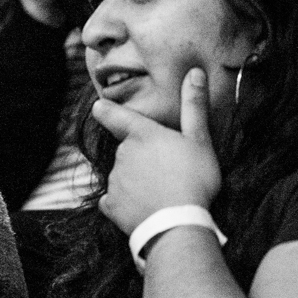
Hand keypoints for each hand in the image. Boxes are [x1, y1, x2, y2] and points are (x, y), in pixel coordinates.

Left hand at [91, 68, 221, 233]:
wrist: (178, 224)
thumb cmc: (193, 179)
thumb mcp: (200, 140)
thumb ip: (194, 107)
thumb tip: (194, 72)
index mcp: (141, 135)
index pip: (115, 115)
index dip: (106, 111)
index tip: (98, 108)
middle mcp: (122, 154)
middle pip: (126, 149)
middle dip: (141, 156)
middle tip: (168, 169)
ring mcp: (114, 180)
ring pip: (122, 175)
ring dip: (136, 180)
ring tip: (162, 192)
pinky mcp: (111, 206)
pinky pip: (115, 201)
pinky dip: (126, 203)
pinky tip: (142, 208)